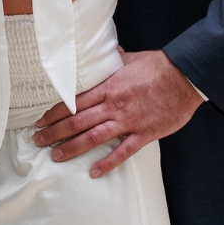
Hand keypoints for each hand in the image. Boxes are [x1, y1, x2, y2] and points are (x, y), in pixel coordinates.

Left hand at [32, 50, 203, 176]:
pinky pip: (122, 151)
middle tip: (38, 140)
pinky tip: (94, 172)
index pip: (74, 102)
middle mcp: (113, 105)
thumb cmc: (159, 66)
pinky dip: (107, 163)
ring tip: (55, 156)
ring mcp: (128, 121)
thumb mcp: (131, 58)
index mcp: (108, 86)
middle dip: (55, 132)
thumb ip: (115, 59)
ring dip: (72, 148)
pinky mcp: (144, 134)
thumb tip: (107, 52)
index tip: (41, 120)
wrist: (185, 76)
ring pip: (93, 137)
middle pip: (77, 121)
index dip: (55, 112)